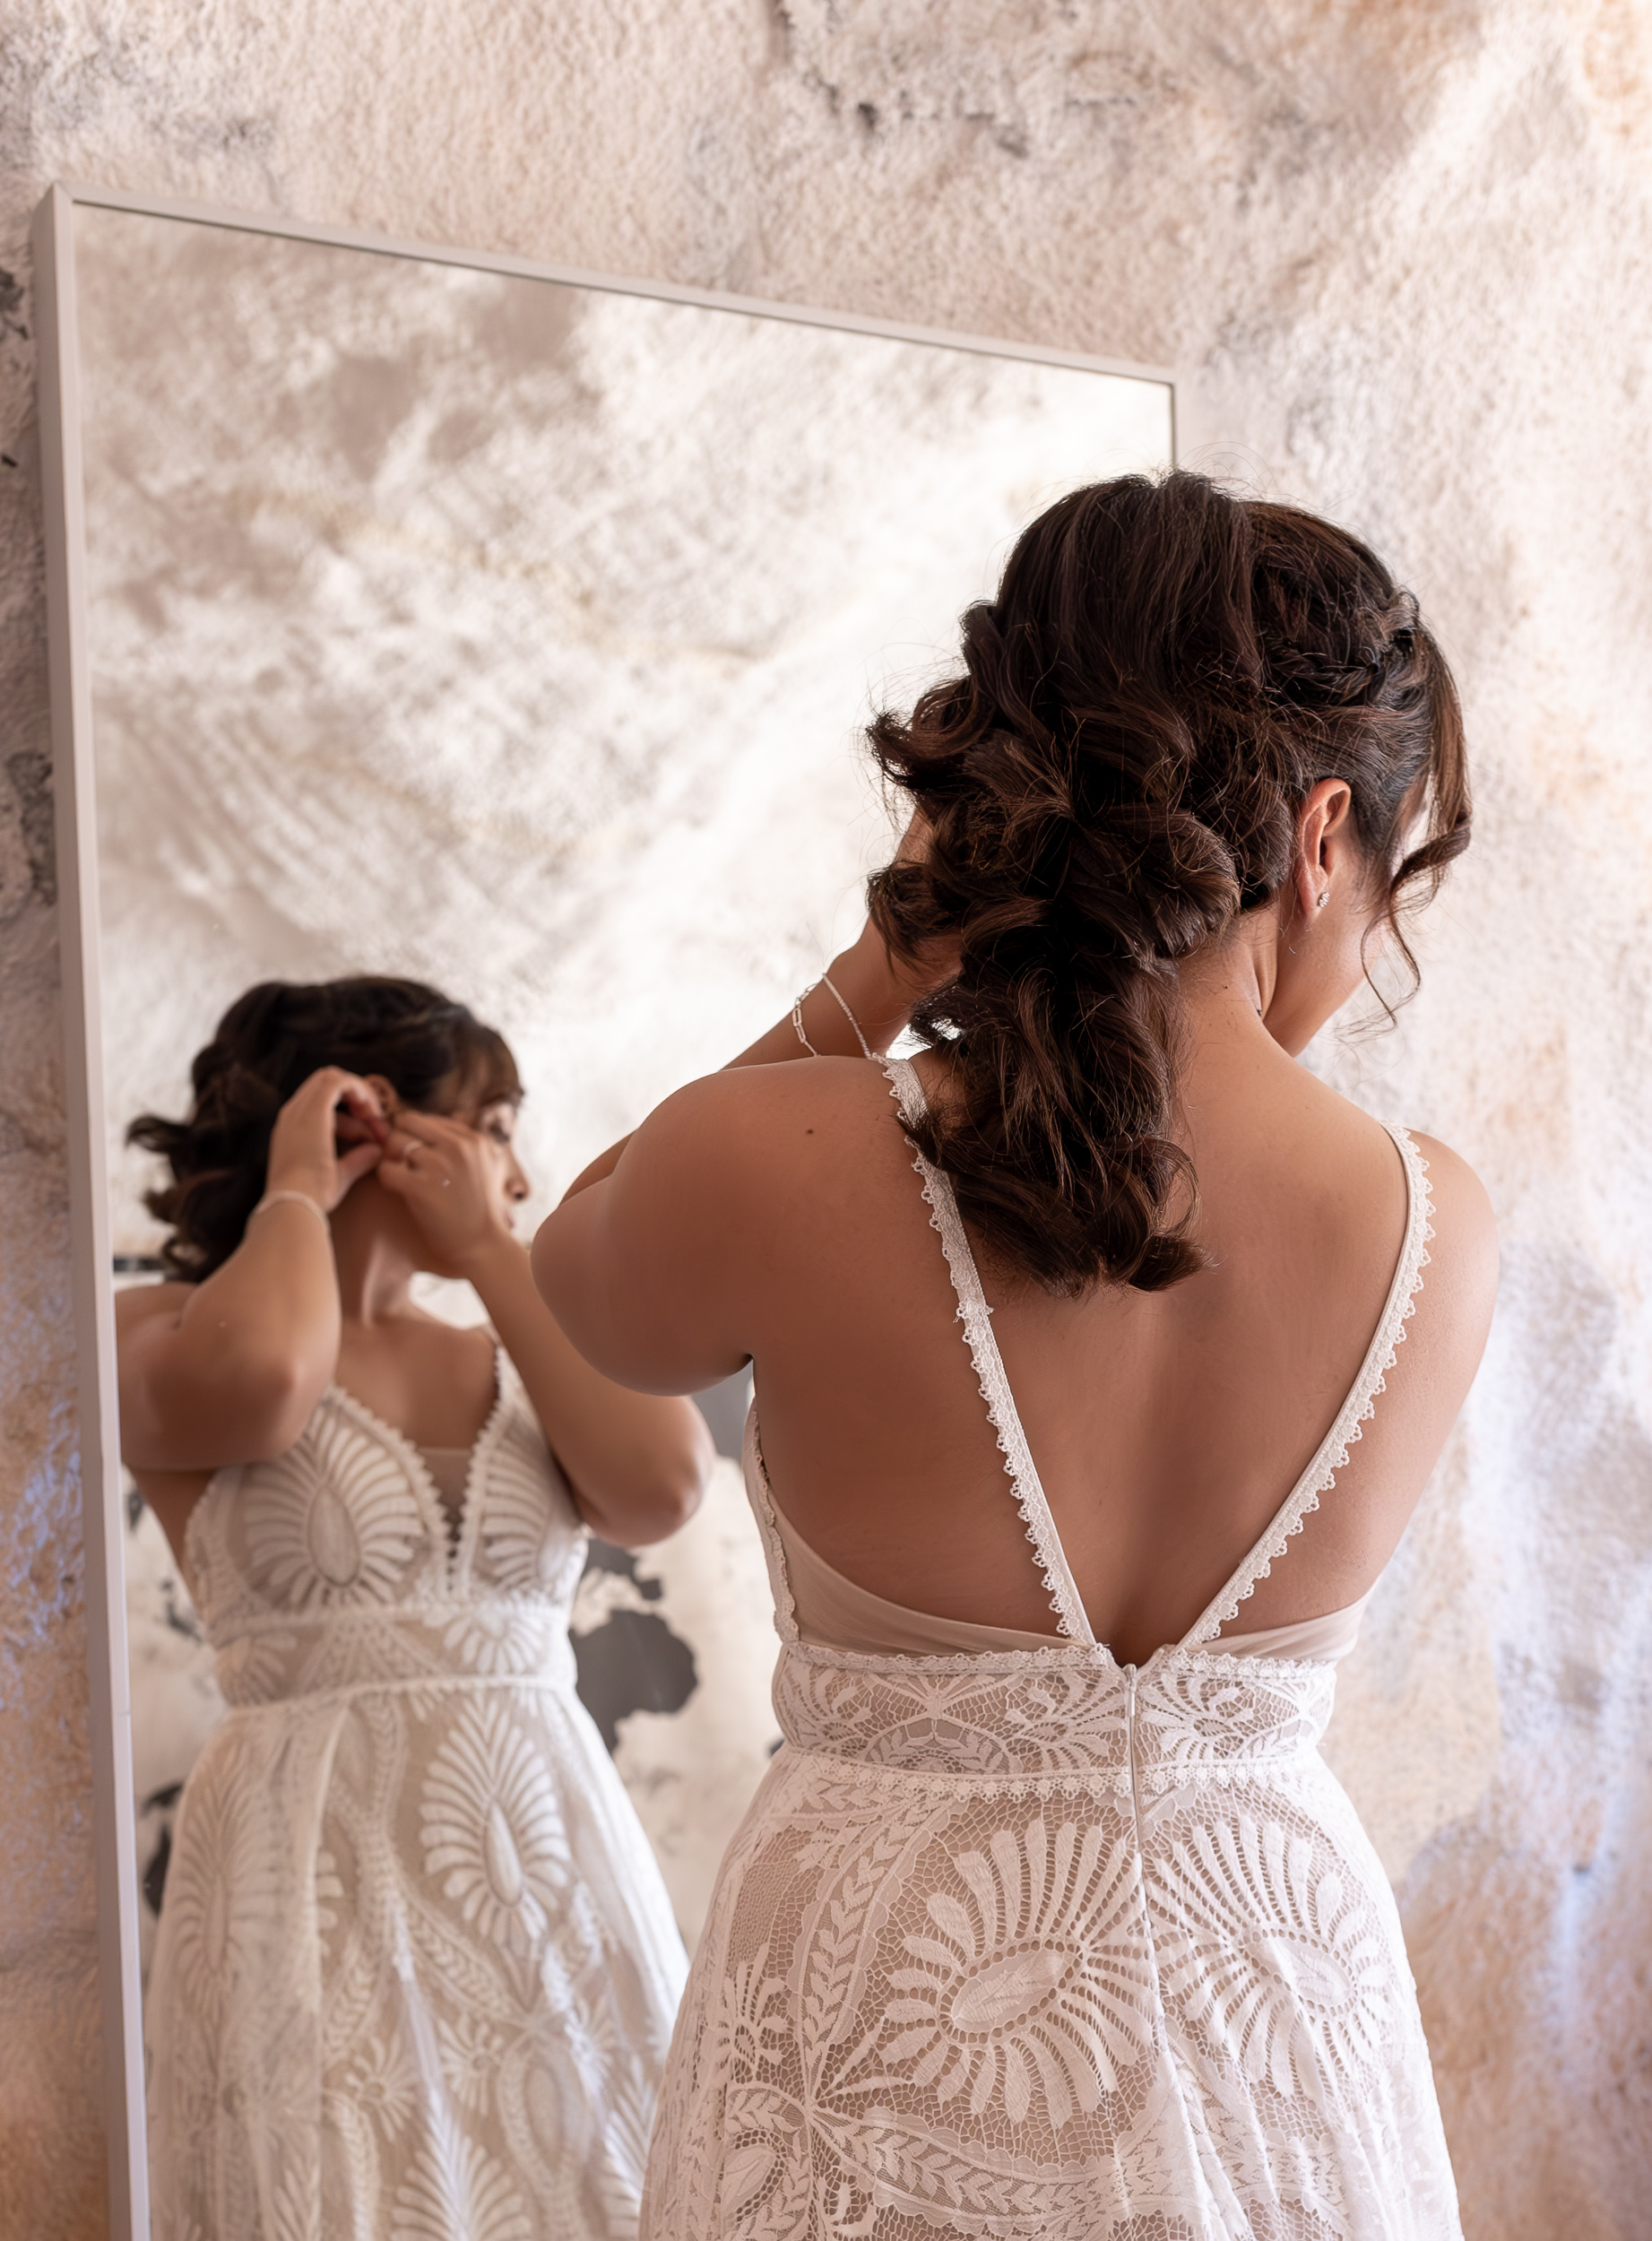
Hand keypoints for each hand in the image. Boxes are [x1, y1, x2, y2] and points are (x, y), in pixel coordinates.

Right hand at [265, 1068, 387, 1210]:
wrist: (295, 1203)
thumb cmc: (313, 1196)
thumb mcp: (339, 1175)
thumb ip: (358, 1160)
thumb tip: (377, 1151)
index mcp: (293, 1127)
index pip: (322, 1103)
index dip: (351, 1112)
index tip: (371, 1133)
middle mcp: (293, 1113)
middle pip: (325, 1085)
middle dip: (355, 1096)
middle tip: (374, 1119)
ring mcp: (300, 1108)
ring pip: (331, 1078)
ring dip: (359, 1092)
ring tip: (376, 1117)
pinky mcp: (313, 1108)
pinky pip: (338, 1081)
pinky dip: (359, 1090)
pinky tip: (372, 1111)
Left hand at [375, 1108, 519, 1270]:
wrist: (483, 1245)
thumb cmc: (479, 1209)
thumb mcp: (486, 1166)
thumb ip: (465, 1144)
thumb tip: (433, 1126)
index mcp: (474, 1139)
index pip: (426, 1119)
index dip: (415, 1137)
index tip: (416, 1156)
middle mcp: (458, 1146)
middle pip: (406, 1123)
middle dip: (399, 1142)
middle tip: (403, 1164)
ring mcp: (441, 1165)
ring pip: (393, 1143)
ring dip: (392, 1160)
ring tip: (403, 1178)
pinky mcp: (423, 1187)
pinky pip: (385, 1169)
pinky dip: (386, 1179)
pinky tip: (398, 1190)